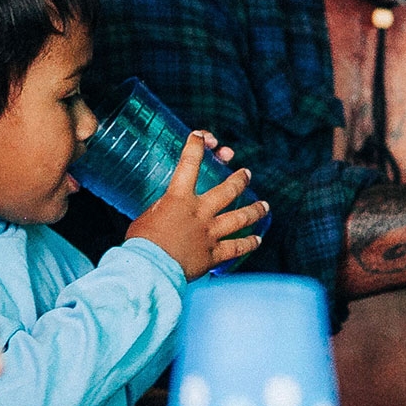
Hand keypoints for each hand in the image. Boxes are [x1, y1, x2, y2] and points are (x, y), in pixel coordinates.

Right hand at [125, 130, 268, 279]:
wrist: (150, 268)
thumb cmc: (141, 244)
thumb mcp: (146, 217)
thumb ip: (161, 210)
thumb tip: (165, 212)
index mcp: (179, 199)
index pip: (189, 164)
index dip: (196, 147)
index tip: (201, 136)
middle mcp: (199, 213)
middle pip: (227, 190)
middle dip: (239, 180)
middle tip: (246, 173)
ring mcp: (210, 233)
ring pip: (239, 217)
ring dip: (254, 210)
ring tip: (265, 205)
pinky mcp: (213, 255)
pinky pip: (236, 247)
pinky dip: (248, 243)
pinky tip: (257, 240)